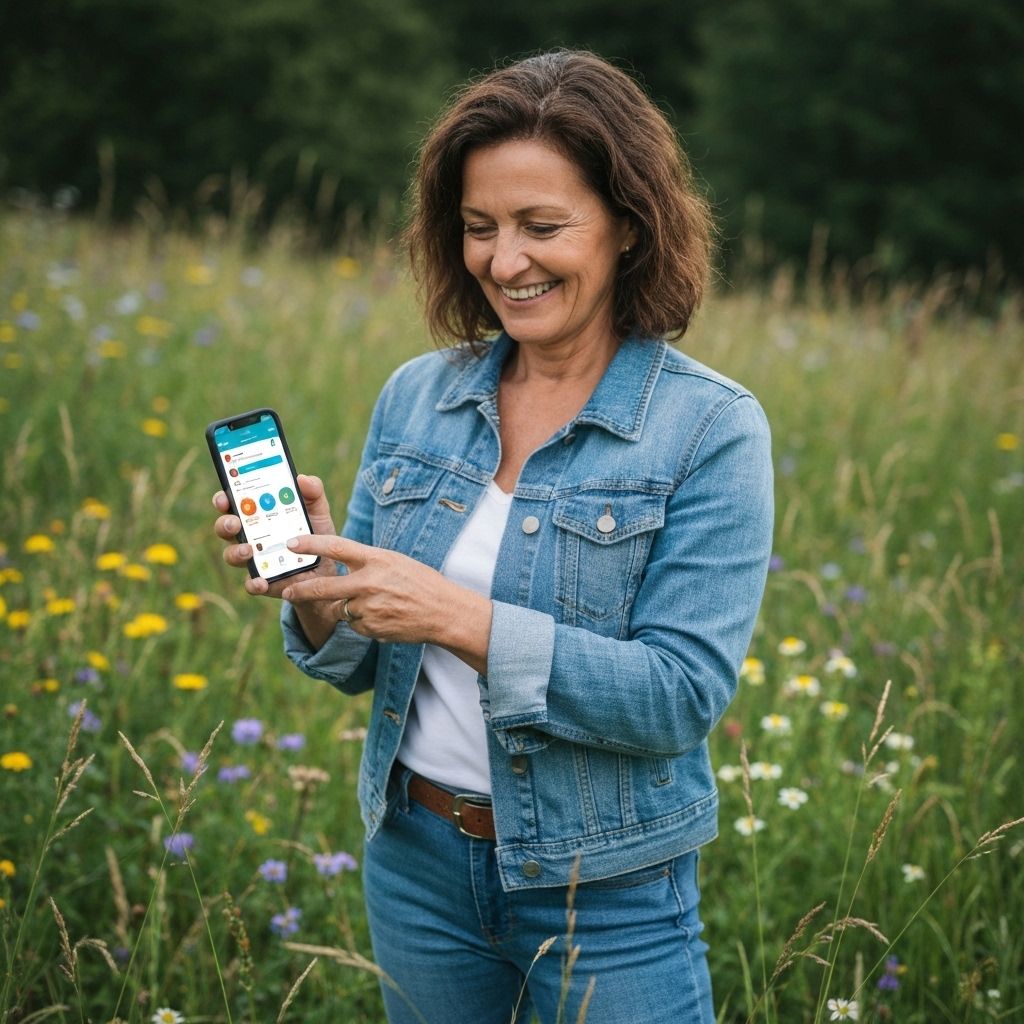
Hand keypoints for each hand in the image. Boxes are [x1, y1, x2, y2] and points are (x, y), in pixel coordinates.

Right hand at [212, 474, 337, 597]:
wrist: (329, 568)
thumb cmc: (317, 534)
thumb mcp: (318, 511)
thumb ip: (313, 492)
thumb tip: (302, 478)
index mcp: (258, 514)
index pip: (233, 503)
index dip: (223, 499)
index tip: (224, 497)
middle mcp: (250, 535)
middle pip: (226, 527)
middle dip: (225, 523)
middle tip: (234, 522)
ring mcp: (254, 559)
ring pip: (232, 555)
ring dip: (236, 552)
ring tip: (249, 550)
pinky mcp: (263, 580)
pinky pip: (251, 583)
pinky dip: (253, 583)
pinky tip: (261, 581)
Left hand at [281, 535, 491, 671]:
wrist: (444, 612)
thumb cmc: (421, 582)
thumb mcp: (395, 561)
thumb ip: (367, 562)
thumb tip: (339, 564)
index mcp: (376, 559)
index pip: (336, 547)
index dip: (310, 544)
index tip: (291, 543)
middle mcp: (369, 582)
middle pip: (323, 587)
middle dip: (301, 590)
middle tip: (287, 591)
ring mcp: (369, 608)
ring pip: (340, 609)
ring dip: (348, 608)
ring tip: (376, 604)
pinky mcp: (370, 628)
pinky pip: (354, 625)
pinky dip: (362, 621)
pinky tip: (383, 616)